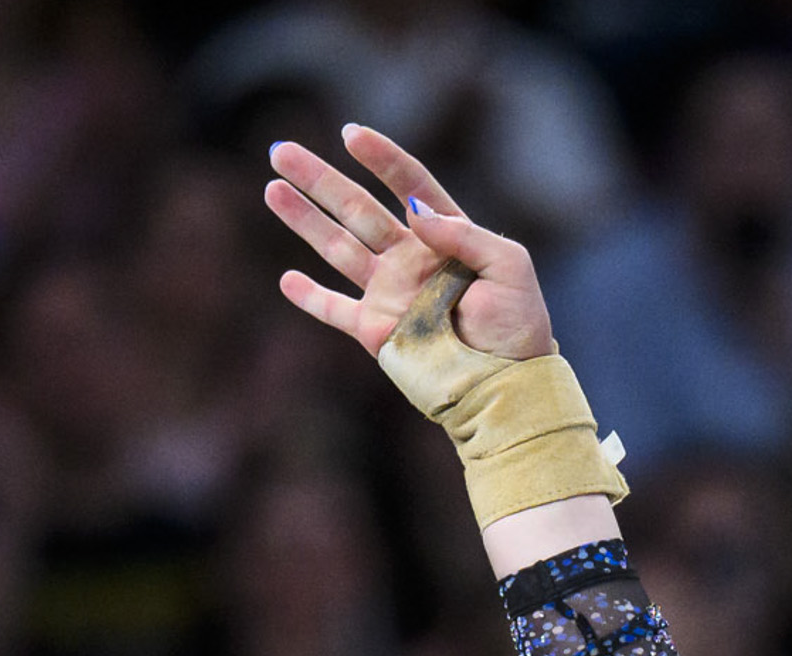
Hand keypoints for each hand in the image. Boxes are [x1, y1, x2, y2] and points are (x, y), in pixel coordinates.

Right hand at [267, 125, 553, 367]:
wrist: (506, 385)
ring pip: (337, 247)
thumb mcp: (510, 267)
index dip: (381, 158)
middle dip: (319, 179)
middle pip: (357, 208)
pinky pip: (335, 310)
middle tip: (281, 151)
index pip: (408, 186)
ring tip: (272, 189)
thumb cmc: (518, 325)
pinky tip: (287, 279)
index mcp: (446, 237)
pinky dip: (310, 298)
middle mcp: (412, 259)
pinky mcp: (375, 329)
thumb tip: (415, 210)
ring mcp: (390, 293)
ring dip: (304, 219)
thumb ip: (467, 235)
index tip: (352, 134)